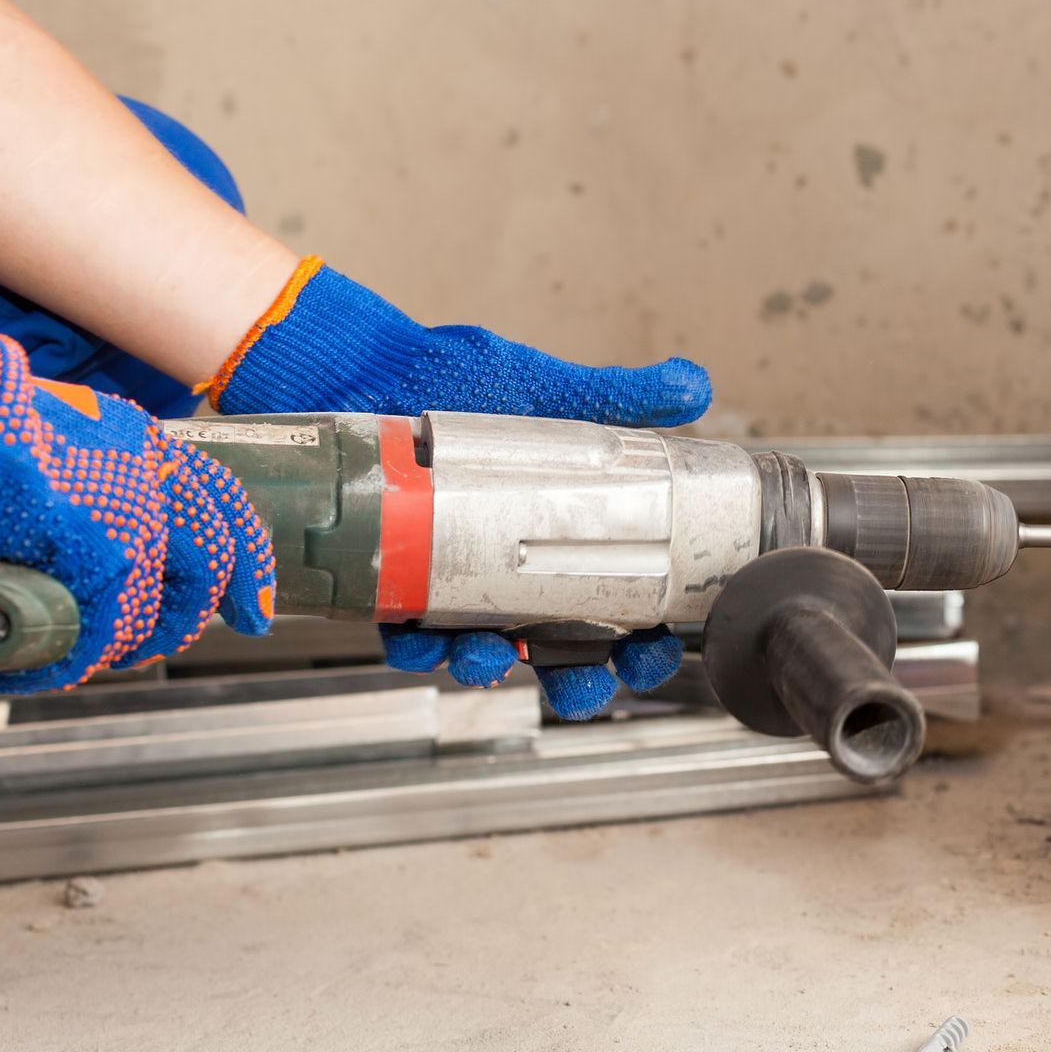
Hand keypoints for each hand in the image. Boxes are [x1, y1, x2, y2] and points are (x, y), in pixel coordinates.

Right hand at [0, 301, 274, 692]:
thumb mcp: (55, 442)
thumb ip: (89, 491)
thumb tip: (90, 546)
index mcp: (146, 446)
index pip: (222, 512)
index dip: (244, 568)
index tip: (251, 609)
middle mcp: (155, 481)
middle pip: (207, 571)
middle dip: (187, 620)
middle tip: (158, 645)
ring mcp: (134, 521)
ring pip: (152, 613)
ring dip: (118, 646)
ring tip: (79, 650)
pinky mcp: (100, 558)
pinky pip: (105, 632)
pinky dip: (74, 660)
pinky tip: (46, 665)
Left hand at [202, 257, 711, 718]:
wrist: (357, 363)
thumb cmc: (448, 372)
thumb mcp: (544, 388)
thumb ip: (617, 396)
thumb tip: (693, 386)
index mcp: (559, 529)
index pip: (620, 600)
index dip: (644, 637)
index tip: (656, 648)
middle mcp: (510, 564)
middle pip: (560, 648)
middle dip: (578, 682)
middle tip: (586, 688)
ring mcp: (452, 578)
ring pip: (485, 649)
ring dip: (492, 666)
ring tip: (492, 658)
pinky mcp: (395, 580)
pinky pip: (407, 634)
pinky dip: (416, 649)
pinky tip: (424, 645)